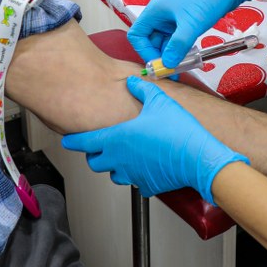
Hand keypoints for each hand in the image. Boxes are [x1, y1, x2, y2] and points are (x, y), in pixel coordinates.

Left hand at [62, 76, 247, 202]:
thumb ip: (140, 89)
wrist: (198, 157)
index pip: (84, 142)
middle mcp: (120, 159)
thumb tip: (130, 81)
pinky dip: (137, 176)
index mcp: (117, 139)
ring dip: (114, 166)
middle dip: (94, 154)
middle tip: (99, 146)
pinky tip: (146, 166)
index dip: (73, 140)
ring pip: (113, 174)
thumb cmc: (178, 130)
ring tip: (123, 155)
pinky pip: (136, 183)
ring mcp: (133, 174)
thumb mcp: (159, 100)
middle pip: (95, 162)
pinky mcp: (147, 185)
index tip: (68, 139)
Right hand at [127, 0, 266, 67]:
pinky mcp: (186, 19)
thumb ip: (177, 45)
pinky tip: (190, 56)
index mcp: (155, 10)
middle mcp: (162, 13)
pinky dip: (182, 48)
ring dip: (172, 53)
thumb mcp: (191, 24)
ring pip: (166, 40)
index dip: (144, 52)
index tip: (158, 64)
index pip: (138, 35)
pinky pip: (178, 37)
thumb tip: (167, 64)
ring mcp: (174, 16)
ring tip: (183, 66)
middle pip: (151, 40)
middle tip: (172, 71)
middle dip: (160, 56)